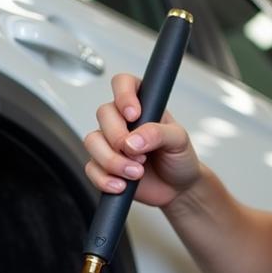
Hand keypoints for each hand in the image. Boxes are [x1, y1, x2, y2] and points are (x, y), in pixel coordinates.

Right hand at [84, 73, 201, 207]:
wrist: (178, 188)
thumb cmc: (179, 158)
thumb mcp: (178, 140)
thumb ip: (158, 134)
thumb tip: (133, 140)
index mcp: (142, 105)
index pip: (123, 83)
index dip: (124, 95)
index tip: (134, 115)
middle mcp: (122, 121)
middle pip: (103, 114)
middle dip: (118, 137)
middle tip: (138, 155)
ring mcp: (110, 143)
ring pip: (92, 141)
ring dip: (112, 160)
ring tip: (136, 173)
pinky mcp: (103, 165)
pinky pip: (91, 168)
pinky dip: (105, 179)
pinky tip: (122, 185)